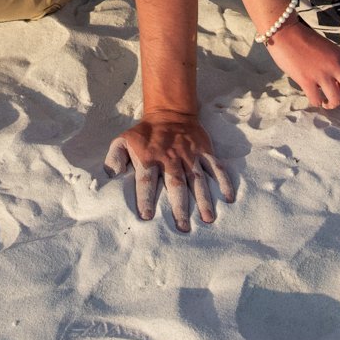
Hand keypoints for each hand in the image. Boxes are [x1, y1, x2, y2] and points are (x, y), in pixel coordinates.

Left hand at [104, 113, 233, 230]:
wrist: (170, 113)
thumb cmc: (144, 134)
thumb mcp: (123, 140)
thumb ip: (115, 158)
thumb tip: (111, 175)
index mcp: (149, 158)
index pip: (146, 180)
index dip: (146, 198)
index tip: (148, 216)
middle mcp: (170, 158)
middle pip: (175, 184)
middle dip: (179, 206)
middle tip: (183, 227)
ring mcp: (189, 155)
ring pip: (197, 179)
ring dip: (203, 199)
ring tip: (208, 219)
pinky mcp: (204, 151)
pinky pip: (215, 167)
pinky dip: (223, 181)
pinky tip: (228, 197)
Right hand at [267, 21, 339, 114]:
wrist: (285, 32)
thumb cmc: (304, 40)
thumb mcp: (328, 50)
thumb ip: (336, 65)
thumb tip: (339, 86)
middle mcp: (335, 66)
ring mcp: (321, 74)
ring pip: (336, 99)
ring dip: (332, 105)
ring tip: (325, 103)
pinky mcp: (306, 80)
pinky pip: (317, 100)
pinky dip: (317, 103)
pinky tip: (314, 99)